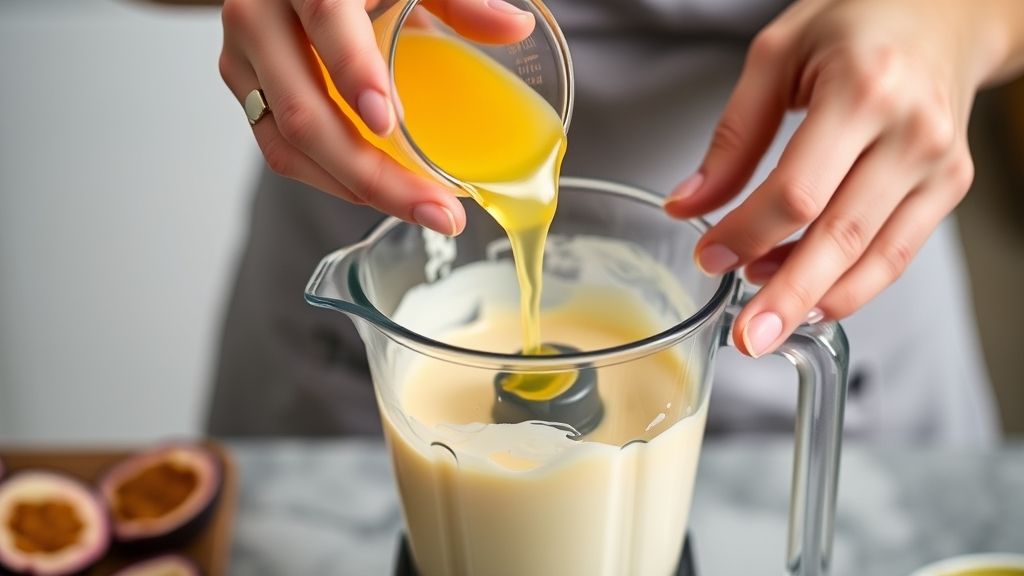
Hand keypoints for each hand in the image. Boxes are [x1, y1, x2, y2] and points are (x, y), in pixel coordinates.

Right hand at [219, 0, 534, 234]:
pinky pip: (282, 151)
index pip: (326, 19)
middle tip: (436, 209)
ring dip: (358, 190)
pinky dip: (334, 180)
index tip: (391, 123)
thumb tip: (514, 28)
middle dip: (374, 175)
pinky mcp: (246, 92)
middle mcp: (260, 19)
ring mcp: (244, 61)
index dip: (355, 71)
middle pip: (305, 112)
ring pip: (288, 145)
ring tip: (422, 211)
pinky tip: (383, 193)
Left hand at [664, 0, 1023, 356]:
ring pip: (873, 256)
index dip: (747, 235)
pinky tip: (812, 298)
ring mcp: (937, 164)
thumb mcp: (776, 56)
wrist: (943, 12)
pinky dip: (853, 285)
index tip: (709, 258)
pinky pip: (897, 253)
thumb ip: (732, 137)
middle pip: (839, 236)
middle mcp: (910, 132)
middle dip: (786, 297)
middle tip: (747, 340)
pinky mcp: (948, 186)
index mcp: (862, 90)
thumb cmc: (857, 22)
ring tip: (768, 321)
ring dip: (817, 298)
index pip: (796, 191)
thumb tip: (688, 205)